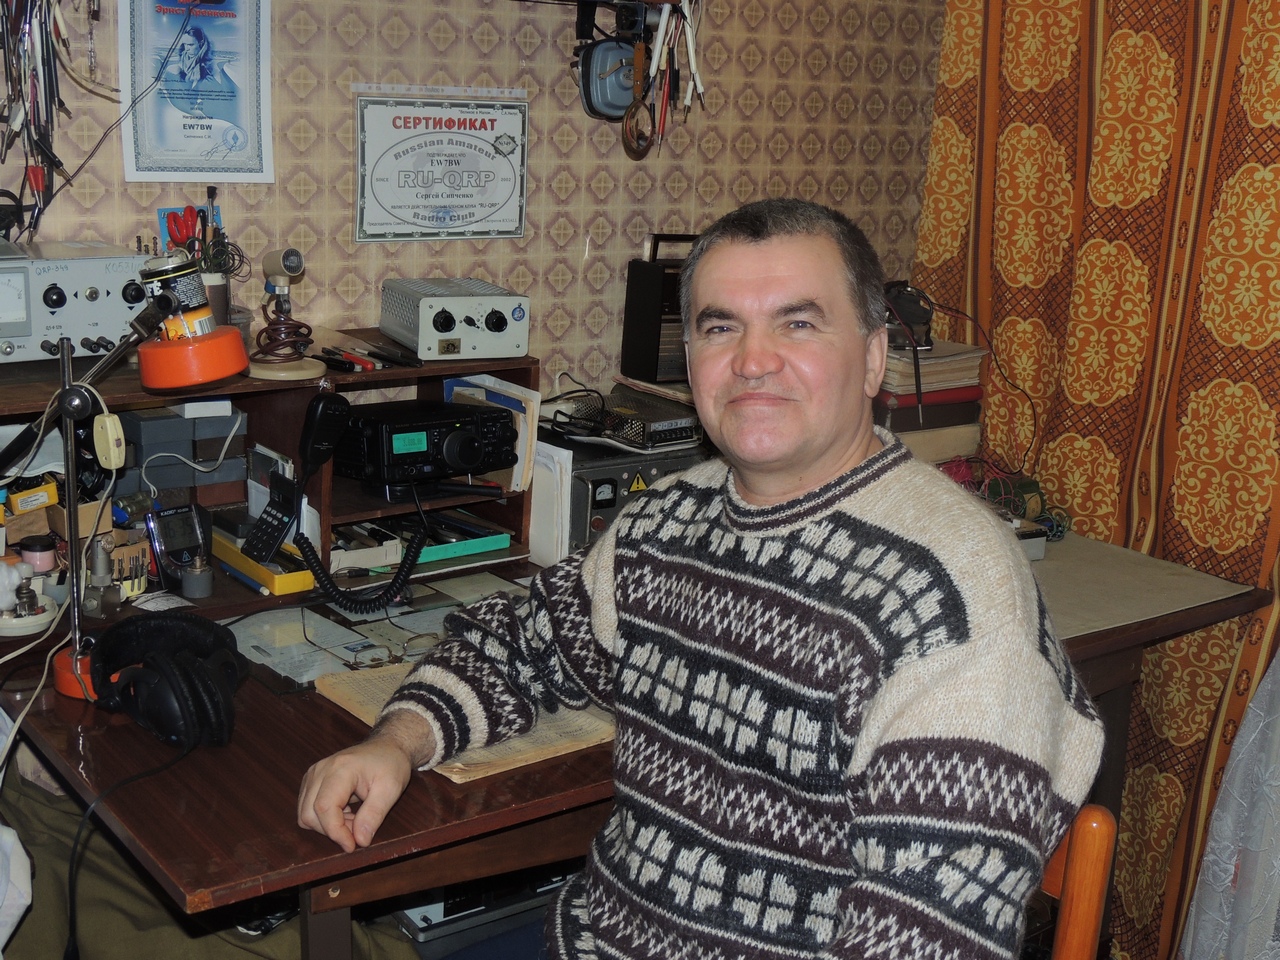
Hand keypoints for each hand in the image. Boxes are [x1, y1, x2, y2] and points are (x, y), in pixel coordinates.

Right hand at [297, 713, 434, 851]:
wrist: (386, 747)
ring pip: (305, 813)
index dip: (336, 832)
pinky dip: (324, 818)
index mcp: (340, 768)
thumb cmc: (391, 764)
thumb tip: (359, 841)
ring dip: (327, 826)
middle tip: (359, 828)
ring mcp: (313, 774)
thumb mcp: (391, 789)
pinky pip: (308, 808)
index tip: (353, 846)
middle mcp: (320, 770)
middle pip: (309, 813)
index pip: (324, 807)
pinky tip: (345, 813)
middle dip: (332, 830)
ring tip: (354, 818)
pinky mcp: (312, 780)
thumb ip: (374, 815)